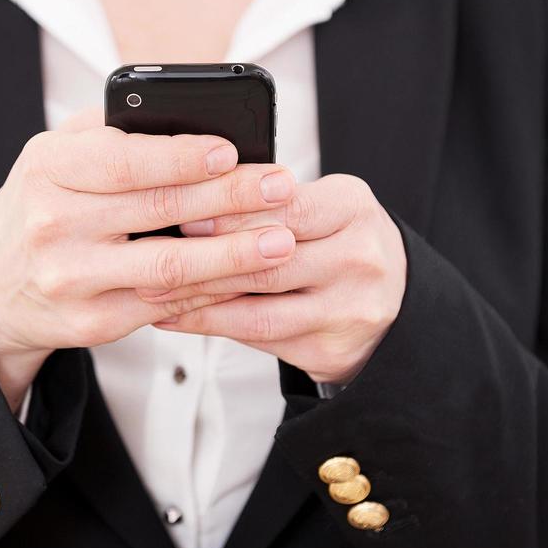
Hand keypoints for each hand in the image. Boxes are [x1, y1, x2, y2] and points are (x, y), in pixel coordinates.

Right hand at [0, 106, 299, 410]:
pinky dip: (214, 290)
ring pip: (169, 267)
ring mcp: (72, 280)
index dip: (182, 156)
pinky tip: (249, 274)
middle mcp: (53, 225)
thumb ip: (111, 131)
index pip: (123, 161)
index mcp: (47, 170)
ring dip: (233, 254)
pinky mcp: (93, 323)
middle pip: (157, 210)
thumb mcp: (54, 155)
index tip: (231, 150)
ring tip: (281, 239)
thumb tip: (192, 118)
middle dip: (228, 198)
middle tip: (280, 186)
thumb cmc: (41, 205)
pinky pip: (167, 306)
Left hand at [135, 173, 406, 387]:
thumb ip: (269, 204)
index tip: (181, 217)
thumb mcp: (320, 205)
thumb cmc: (337, 240)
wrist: (395, 299)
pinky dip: (216, 327)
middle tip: (151, 258)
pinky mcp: (332, 350)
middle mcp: (360, 259)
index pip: (281, 208)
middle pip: (267, 261)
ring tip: (154, 294)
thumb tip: (188, 197)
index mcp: (352, 208)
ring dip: (199, 303)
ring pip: (259, 309)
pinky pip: (262, 339)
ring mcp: (350, 310)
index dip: (228, 214)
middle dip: (203, 261)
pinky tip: (179, 318)